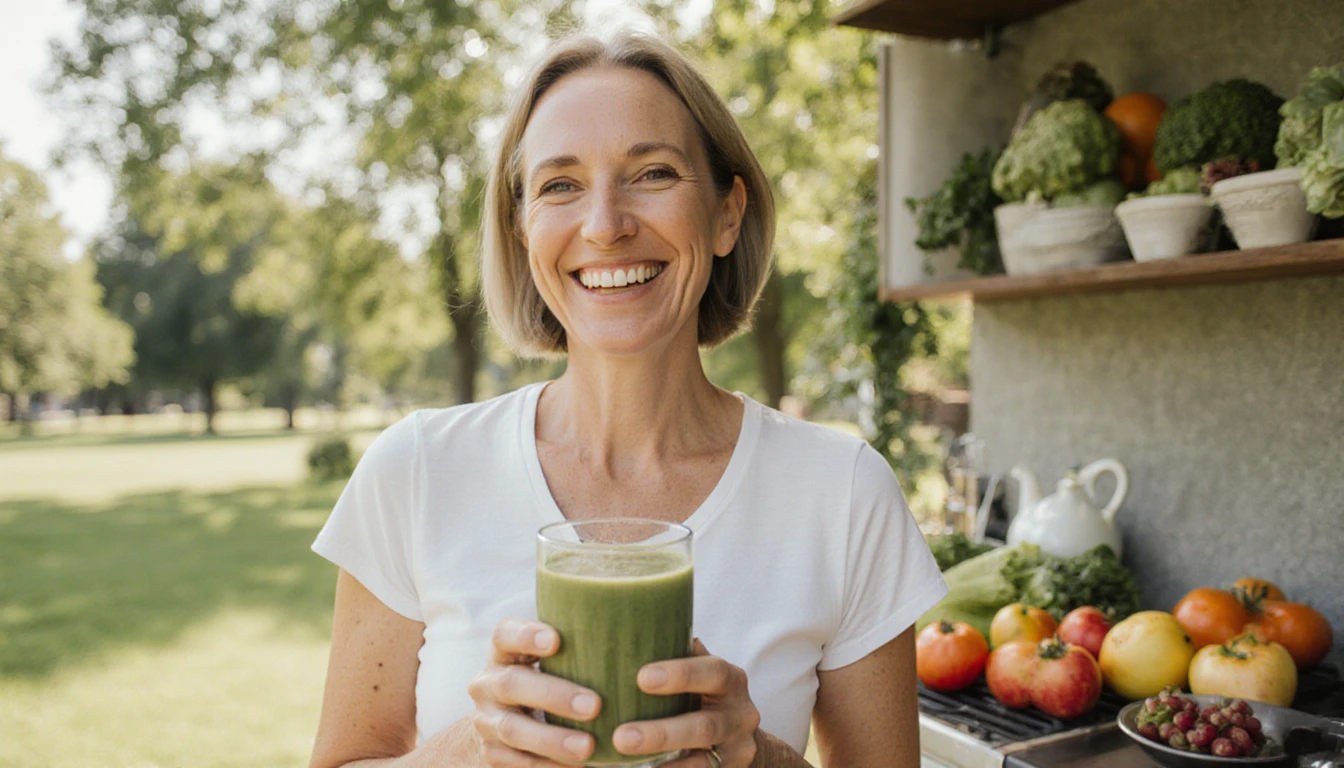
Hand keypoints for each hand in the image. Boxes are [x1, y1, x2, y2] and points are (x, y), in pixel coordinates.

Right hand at [467, 618, 600, 765]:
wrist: (505, 719)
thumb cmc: (544, 677)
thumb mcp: (550, 659)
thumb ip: (573, 647)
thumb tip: (625, 632)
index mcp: (501, 652)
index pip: (504, 635)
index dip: (526, 636)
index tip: (556, 640)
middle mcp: (487, 684)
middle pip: (511, 684)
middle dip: (554, 695)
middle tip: (594, 705)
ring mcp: (486, 721)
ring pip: (513, 730)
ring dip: (553, 739)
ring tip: (588, 746)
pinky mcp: (491, 753)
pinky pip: (518, 762)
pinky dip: (548, 765)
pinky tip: (576, 766)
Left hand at [613, 639, 760, 766]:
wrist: (738, 736)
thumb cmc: (702, 692)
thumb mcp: (699, 669)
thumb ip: (677, 652)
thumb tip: (633, 626)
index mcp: (730, 679)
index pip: (712, 671)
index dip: (680, 674)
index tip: (641, 678)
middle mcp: (740, 714)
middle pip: (704, 726)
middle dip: (661, 733)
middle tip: (620, 737)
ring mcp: (737, 749)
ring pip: (702, 761)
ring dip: (663, 764)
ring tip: (625, 762)